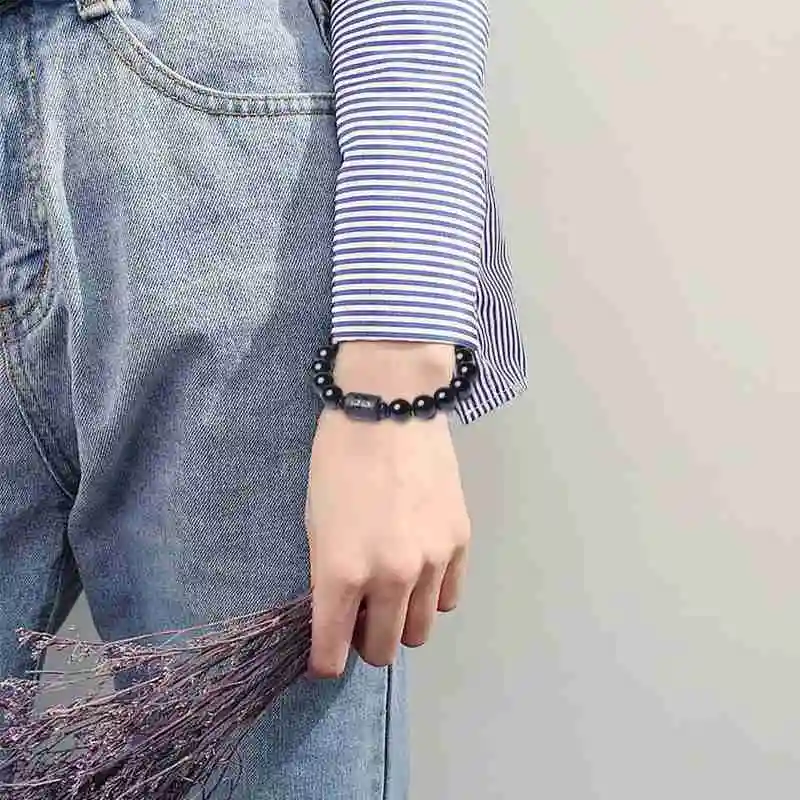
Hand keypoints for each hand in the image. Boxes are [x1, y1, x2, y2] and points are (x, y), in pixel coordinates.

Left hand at [304, 342, 470, 677]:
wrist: (389, 408)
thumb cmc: (337, 459)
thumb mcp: (315, 520)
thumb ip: (327, 574)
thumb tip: (342, 610)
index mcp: (341, 573)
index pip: (332, 653)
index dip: (325, 662)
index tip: (326, 656)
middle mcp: (390, 578)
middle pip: (382, 650)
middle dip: (366, 644)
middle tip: (360, 619)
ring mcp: (431, 562)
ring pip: (421, 632)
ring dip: (402, 623)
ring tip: (393, 595)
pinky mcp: (460, 543)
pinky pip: (449, 598)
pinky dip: (432, 596)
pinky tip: (421, 571)